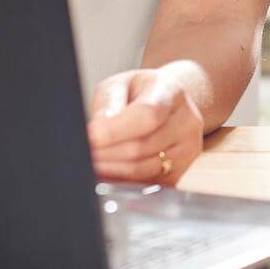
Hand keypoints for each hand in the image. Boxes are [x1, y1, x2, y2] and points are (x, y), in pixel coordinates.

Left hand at [88, 63, 205, 185]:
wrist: (171, 102)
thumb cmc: (141, 92)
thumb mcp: (120, 84)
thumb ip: (107, 103)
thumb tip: (97, 132)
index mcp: (171, 92)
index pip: (146, 115)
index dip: (115, 131)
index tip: (90, 138)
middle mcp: (186, 122)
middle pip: (141, 148)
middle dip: (105, 154)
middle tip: (82, 154)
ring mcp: (187, 149)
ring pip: (142, 170)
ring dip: (111, 171)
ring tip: (92, 164)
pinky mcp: (181, 171)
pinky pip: (147, 184)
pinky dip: (123, 182)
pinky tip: (109, 174)